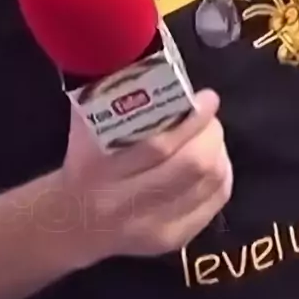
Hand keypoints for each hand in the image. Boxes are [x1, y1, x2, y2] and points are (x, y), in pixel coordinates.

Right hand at [61, 90, 231, 262]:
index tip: (205, 98)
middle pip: (192, 167)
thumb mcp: (85, 129)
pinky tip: (214, 160)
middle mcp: (128, 203)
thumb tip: (138, 58)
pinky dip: (222, 176)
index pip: (160, 146)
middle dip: (210, 134)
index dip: (192, 120)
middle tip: (209, 114)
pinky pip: (214, 204)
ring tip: (211, 134)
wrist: (75, 222)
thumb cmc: (84, 162)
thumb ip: (107, 97)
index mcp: (102, 170)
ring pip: (209, 185)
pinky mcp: (174, 241)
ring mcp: (155, 227)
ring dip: (219, 152)